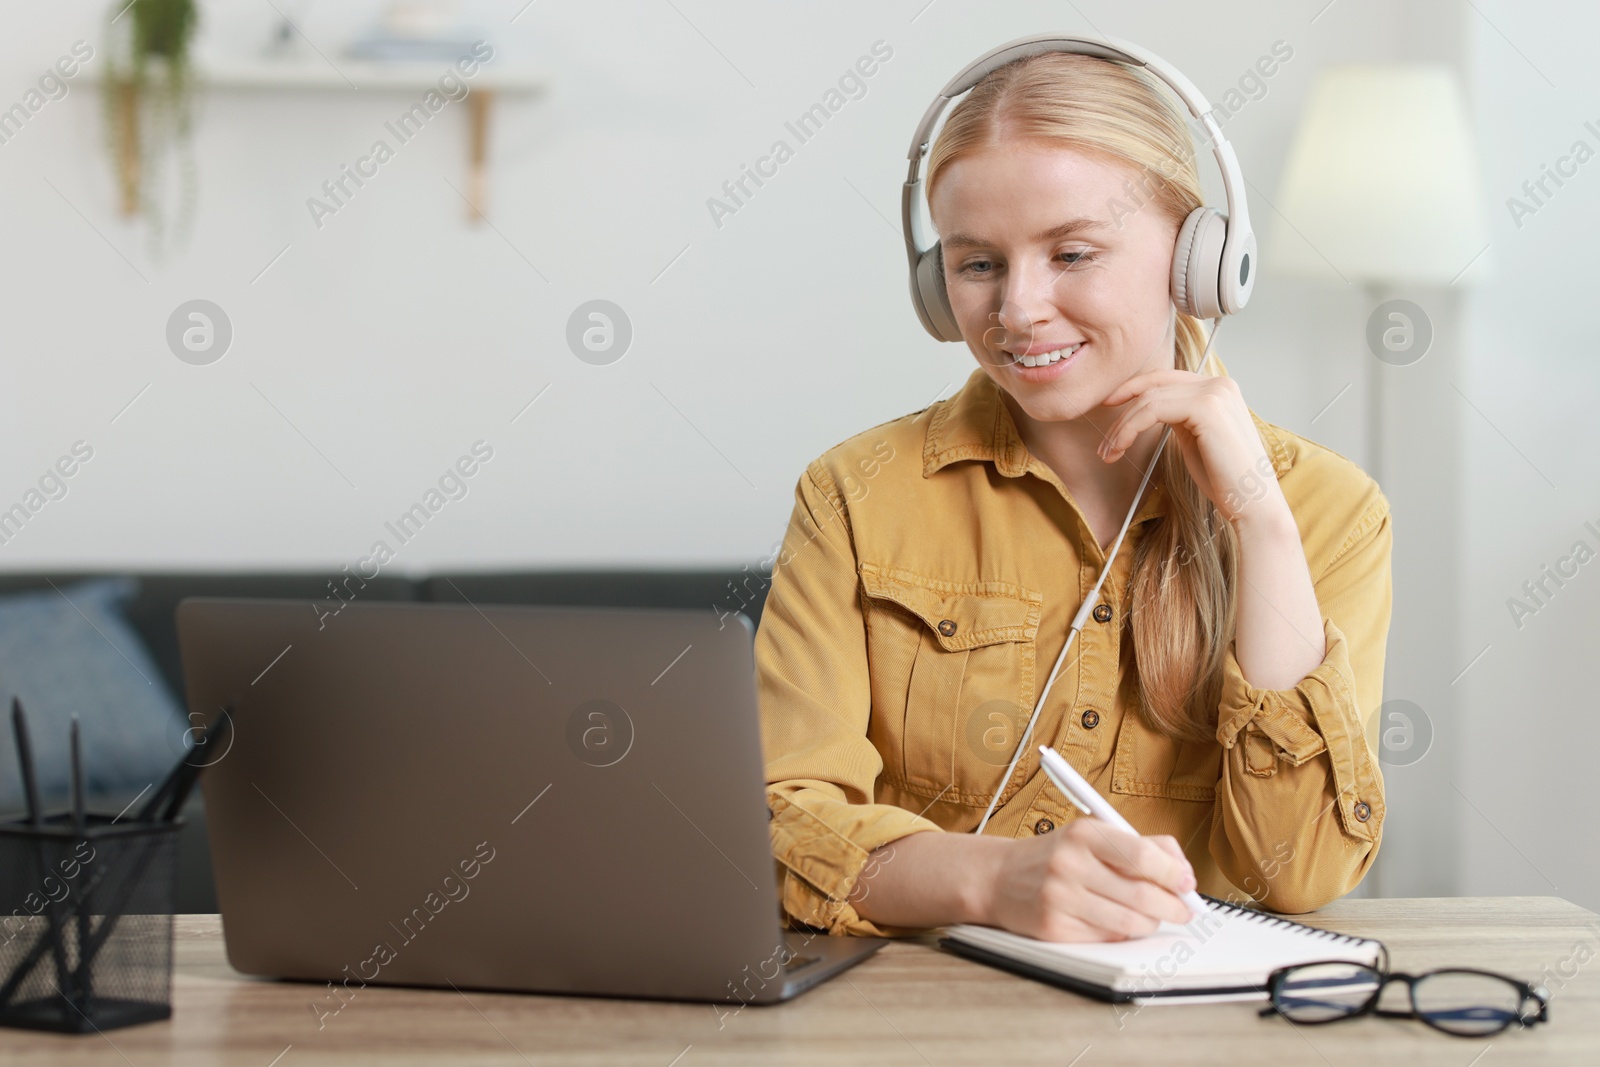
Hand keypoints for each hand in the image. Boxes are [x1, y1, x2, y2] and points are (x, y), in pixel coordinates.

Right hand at [982, 819, 1197, 940]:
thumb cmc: (1056, 856)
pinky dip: (1122, 932)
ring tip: (1152, 916)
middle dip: (1173, 907)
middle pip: (1142, 895)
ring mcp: (1060, 898)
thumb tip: (1183, 871)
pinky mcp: (1054, 928)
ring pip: (1130, 922)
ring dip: (1151, 922)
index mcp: (1083, 834)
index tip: (1187, 883)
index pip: (1142, 856)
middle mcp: (1069, 864)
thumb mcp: (1092, 835)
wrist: (999, 877)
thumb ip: (1140, 845)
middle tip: (1184, 910)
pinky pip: (1107, 937)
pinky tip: (1117, 921)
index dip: (1174, 873)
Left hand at [1096, 369, 1285, 530]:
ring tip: (1108, 453)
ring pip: (1149, 399)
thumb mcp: (1195, 438)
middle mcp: (1219, 384)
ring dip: (1122, 427)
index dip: (1134, 387)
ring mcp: (1215, 393)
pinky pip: (1152, 410)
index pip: (1166, 378)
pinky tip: (1120, 448)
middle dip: (1123, 412)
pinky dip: (1129, 429)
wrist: (1251, 504)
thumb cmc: (1224, 479)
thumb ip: (1177, 417)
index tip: (1109, 404)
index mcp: (1219, 389)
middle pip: (1155, 386)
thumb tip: (1147, 409)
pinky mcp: (1207, 407)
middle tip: (1104, 442)